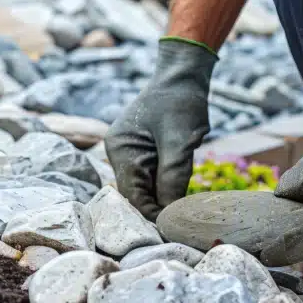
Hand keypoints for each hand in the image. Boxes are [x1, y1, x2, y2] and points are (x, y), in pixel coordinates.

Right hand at [105, 38, 217, 220]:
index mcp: (121, 148)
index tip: (174, 227)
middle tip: (182, 223)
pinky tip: (179, 190)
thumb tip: (169, 212)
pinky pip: (150, 175)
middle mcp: (118, 152)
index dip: (151, 212)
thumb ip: (173, 176)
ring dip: (162, 195)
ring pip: (144, 186)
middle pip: (136, 192)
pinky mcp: (140, 150)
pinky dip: (164, 184)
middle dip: (157, 206)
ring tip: (184, 208)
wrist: (183, 75)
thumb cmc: (181, 102)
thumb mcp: (180, 142)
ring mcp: (128, 151)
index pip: (132, 193)